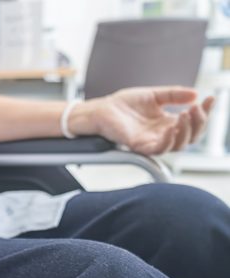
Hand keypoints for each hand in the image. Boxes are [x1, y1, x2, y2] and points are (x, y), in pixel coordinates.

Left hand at [72, 87, 214, 155]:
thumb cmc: (124, 104)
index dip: (204, 113)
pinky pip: (158, 149)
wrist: (102, 109)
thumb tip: (195, 94)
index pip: (192, 123)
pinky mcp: (139, 146)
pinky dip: (168, 140)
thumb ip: (174, 95)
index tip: (210, 98)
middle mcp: (161, 135)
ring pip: (177, 146)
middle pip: (190, 137)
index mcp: (167, 123)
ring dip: (186, 131)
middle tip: (196, 108)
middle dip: (198, 123)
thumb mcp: (154, 95)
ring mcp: (151, 142)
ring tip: (186, 114)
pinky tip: (172, 128)